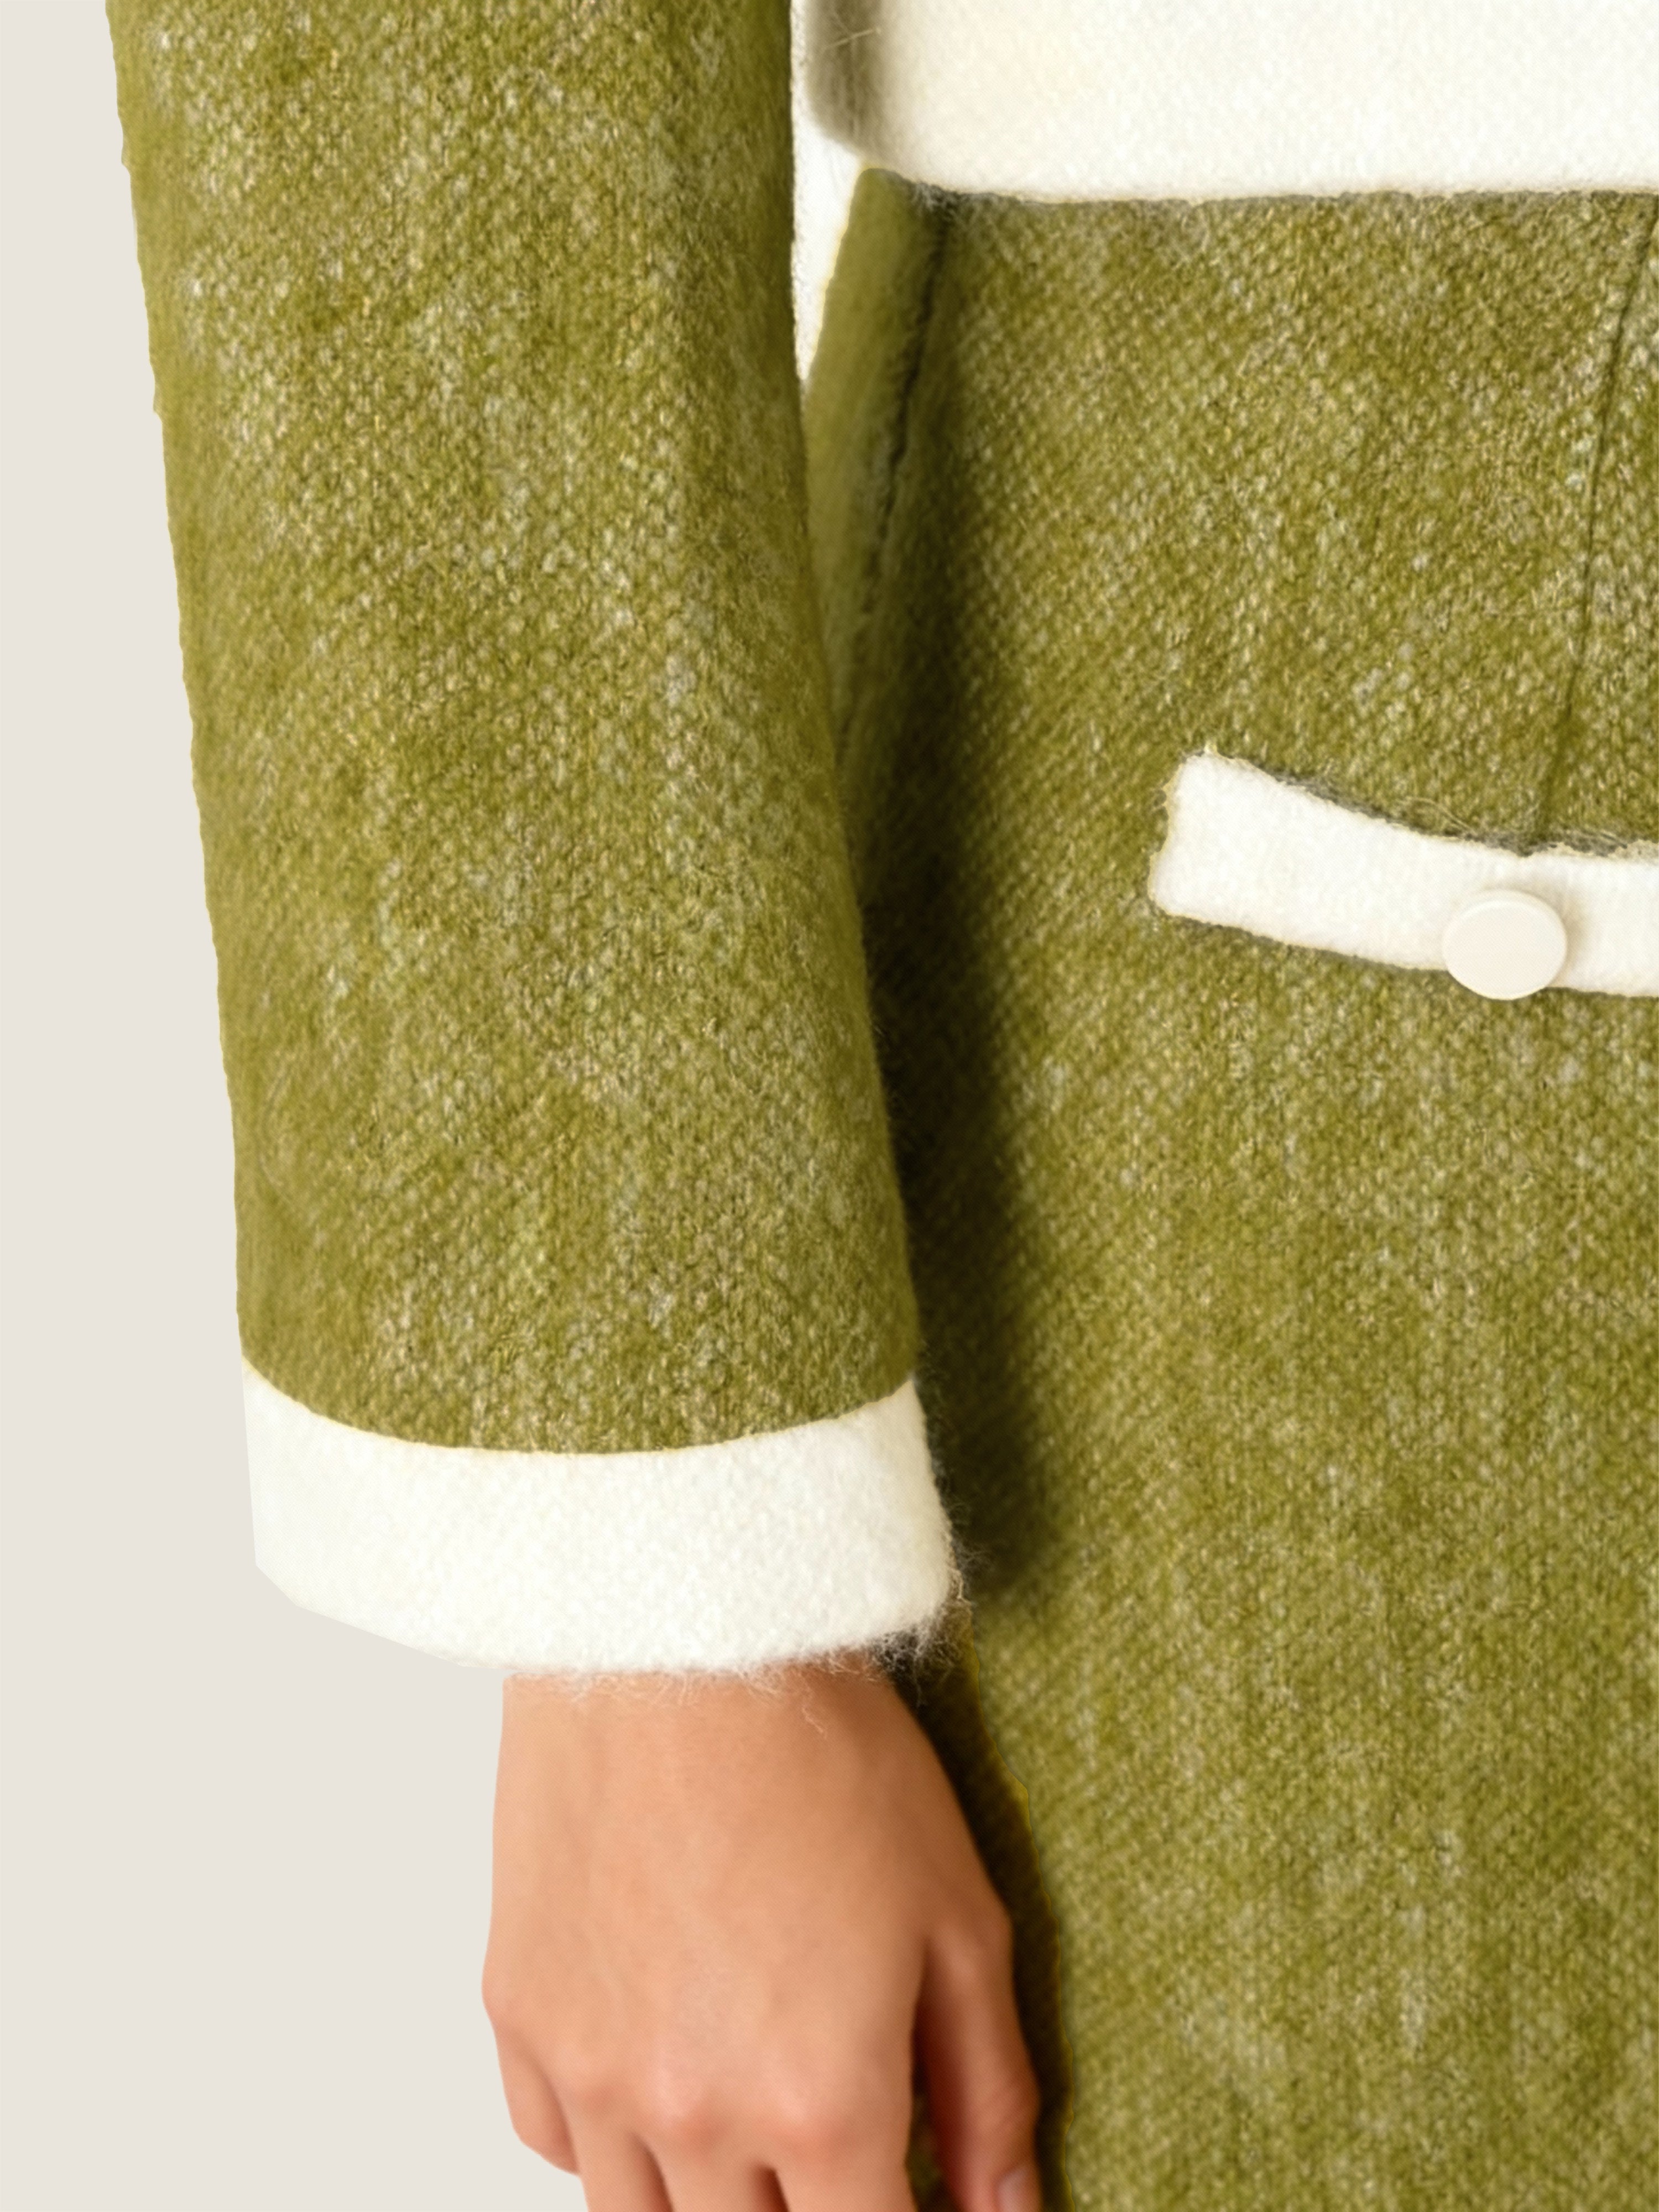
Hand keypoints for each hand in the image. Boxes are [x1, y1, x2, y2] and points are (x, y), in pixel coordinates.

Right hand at [483, 1652, 1041, 2211]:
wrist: (685, 1637)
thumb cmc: (827, 1756)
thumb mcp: (960, 1918)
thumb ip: (989, 2090)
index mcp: (819, 2106)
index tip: (912, 2195)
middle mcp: (693, 2115)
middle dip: (802, 2209)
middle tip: (830, 2143)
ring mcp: (591, 2070)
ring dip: (704, 2192)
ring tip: (748, 2110)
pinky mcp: (518, 2012)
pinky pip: (555, 2140)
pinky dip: (611, 2135)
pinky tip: (659, 2065)